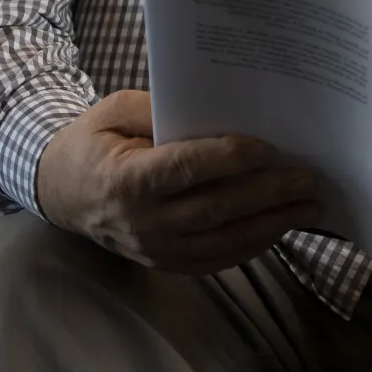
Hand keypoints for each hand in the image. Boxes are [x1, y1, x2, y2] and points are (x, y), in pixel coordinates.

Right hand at [34, 91, 321, 274]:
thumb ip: (154, 108)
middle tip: (307, 180)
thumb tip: (209, 108)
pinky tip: (279, 227)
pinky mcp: (166, 264)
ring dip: (271, 225)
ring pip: (223, 240)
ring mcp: (155, 249)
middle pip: (216, 209)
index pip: (185, 169)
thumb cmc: (94, 144)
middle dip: (267, 194)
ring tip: (308, 207)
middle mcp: (142, 222)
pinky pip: (217, 259)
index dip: (228, 159)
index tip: (268, 147)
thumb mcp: (111, 111)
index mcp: (126, 180)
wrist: (63, 193)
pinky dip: (253, 245)